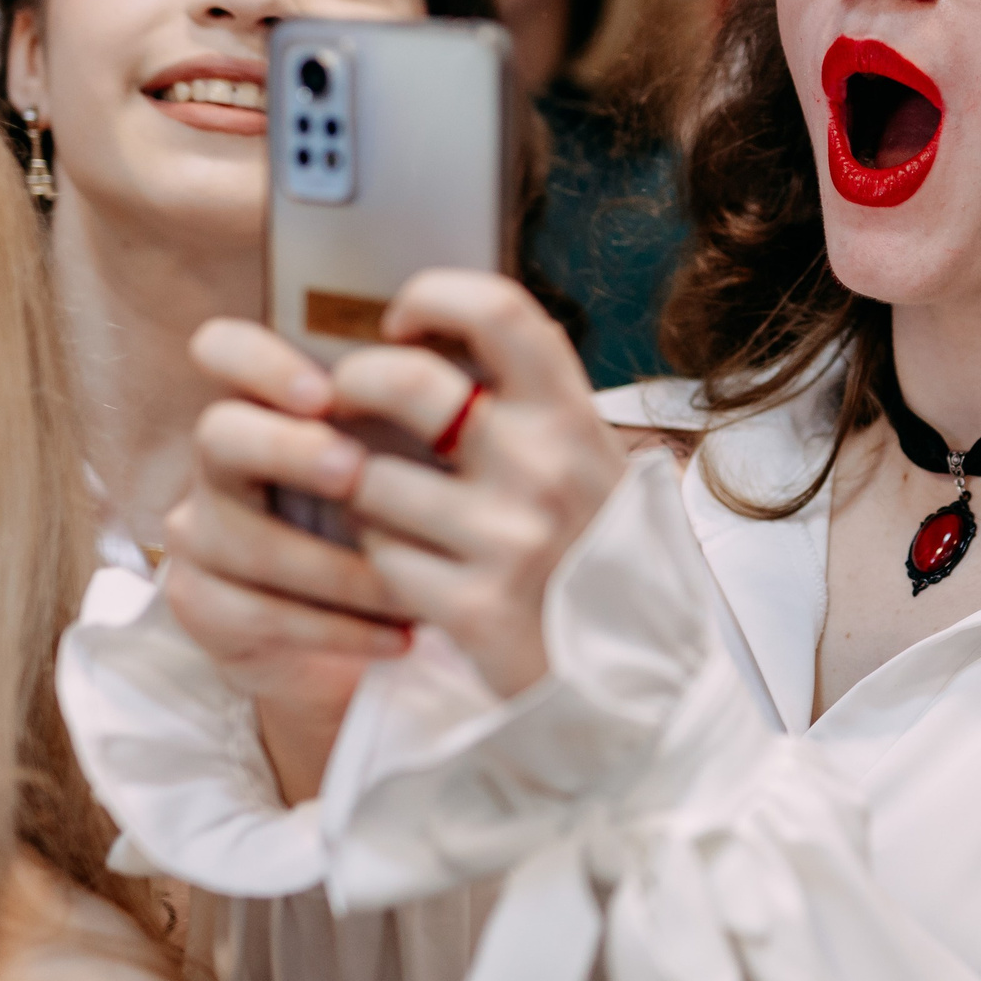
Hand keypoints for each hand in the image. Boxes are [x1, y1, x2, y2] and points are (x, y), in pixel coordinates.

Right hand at [164, 325, 405, 801]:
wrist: (356, 626)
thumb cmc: (393, 517)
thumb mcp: (406, 460)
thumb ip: (420, 415)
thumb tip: (474, 381)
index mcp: (267, 403)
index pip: (224, 348)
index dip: (258, 360)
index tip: (324, 391)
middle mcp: (222, 458)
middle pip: (220, 432)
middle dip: (287, 449)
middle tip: (352, 469)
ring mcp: (201, 529)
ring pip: (245, 540)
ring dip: (337, 567)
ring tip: (412, 589)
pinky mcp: (200, 600)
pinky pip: (257, 613)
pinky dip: (339, 629)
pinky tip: (400, 636)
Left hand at [328, 270, 628, 698]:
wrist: (638, 684)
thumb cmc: (596, 558)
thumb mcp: (589, 464)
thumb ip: (530, 407)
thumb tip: (427, 338)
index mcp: (574, 418)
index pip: (499, 311)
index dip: (432, 296)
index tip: (399, 321)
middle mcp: (545, 467)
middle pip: (404, 381)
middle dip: (350, 387)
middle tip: (341, 406)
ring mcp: (508, 539)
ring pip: (368, 476)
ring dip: (356, 487)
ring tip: (382, 504)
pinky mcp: (472, 607)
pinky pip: (378, 556)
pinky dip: (378, 558)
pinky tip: (408, 568)